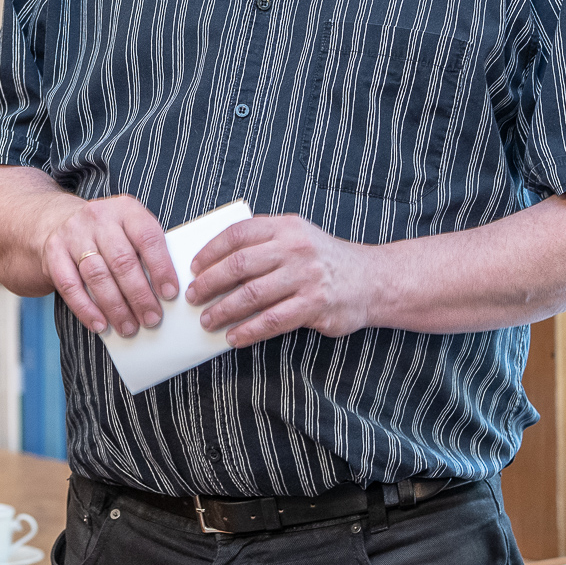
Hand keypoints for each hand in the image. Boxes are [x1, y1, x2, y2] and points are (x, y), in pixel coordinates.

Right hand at [41, 193, 178, 336]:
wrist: (58, 219)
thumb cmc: (107, 233)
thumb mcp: (129, 228)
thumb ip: (147, 252)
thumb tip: (166, 293)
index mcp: (126, 210)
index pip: (147, 237)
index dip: (161, 267)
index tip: (170, 294)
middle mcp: (98, 218)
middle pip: (122, 261)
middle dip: (139, 295)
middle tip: (151, 319)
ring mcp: (73, 234)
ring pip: (97, 275)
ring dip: (115, 307)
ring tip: (129, 327)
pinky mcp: (53, 252)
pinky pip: (70, 285)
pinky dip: (86, 309)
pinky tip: (100, 324)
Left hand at [186, 214, 381, 345]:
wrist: (373, 280)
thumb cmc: (323, 260)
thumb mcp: (297, 236)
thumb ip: (264, 241)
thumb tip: (214, 261)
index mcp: (286, 227)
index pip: (238, 234)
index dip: (210, 251)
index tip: (192, 267)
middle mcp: (295, 248)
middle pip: (239, 264)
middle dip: (209, 282)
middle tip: (192, 297)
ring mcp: (306, 277)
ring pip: (252, 295)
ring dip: (223, 310)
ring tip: (207, 321)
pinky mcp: (315, 305)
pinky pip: (272, 320)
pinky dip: (249, 331)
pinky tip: (234, 337)